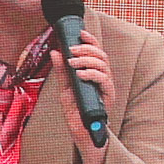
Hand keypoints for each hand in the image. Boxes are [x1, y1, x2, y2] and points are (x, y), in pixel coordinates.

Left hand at [50, 29, 112, 163]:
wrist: (80, 130)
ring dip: (87, 60)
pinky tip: (81, 74)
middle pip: (102, 56)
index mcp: (95, 73)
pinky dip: (92, 75)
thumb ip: (62, 71)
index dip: (91, 40)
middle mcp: (104, 78)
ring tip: (73, 61)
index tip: (80, 33)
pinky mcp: (108, 97)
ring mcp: (107, 87)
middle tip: (71, 49)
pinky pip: (104, 81)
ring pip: (104, 66)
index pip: (97, 52)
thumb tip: (55, 51)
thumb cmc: (75, 110)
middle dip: (87, 49)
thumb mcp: (65, 87)